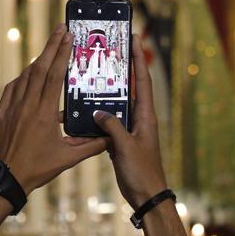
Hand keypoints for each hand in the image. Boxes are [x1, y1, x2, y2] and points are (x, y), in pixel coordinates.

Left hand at [0, 25, 106, 193]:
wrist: (4, 178)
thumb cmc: (37, 169)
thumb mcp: (67, 159)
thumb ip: (91, 146)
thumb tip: (110, 137)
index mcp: (43, 113)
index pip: (54, 75)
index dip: (61, 54)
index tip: (68, 36)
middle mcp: (26, 105)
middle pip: (39, 68)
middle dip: (51, 46)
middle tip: (60, 28)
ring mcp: (11, 107)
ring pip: (25, 76)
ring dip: (38, 60)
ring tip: (50, 48)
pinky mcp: (2, 112)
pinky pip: (13, 88)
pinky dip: (23, 78)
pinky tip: (29, 75)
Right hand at [93, 34, 166, 208]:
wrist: (146, 196)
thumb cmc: (142, 172)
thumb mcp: (126, 147)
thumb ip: (113, 127)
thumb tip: (98, 111)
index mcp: (146, 116)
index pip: (143, 81)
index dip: (138, 60)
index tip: (133, 40)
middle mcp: (140, 119)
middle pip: (131, 87)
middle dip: (123, 68)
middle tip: (110, 50)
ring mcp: (131, 129)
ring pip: (119, 102)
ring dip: (109, 88)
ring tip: (95, 72)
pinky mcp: (122, 139)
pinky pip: (110, 119)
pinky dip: (100, 110)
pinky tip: (87, 106)